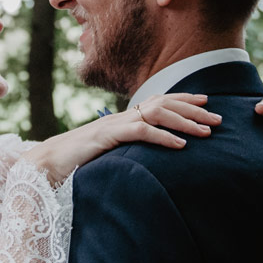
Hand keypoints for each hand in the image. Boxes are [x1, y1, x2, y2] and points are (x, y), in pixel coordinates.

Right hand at [24, 93, 220, 185]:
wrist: (45, 164)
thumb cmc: (74, 163)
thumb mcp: (107, 155)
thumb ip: (126, 150)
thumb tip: (146, 157)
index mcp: (122, 119)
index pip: (158, 101)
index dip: (183, 99)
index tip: (206, 101)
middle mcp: (120, 117)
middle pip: (163, 103)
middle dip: (193, 109)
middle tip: (218, 118)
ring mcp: (114, 125)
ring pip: (156, 114)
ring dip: (184, 121)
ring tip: (207, 132)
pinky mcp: (107, 137)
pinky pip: (140, 132)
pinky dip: (163, 138)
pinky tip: (181, 146)